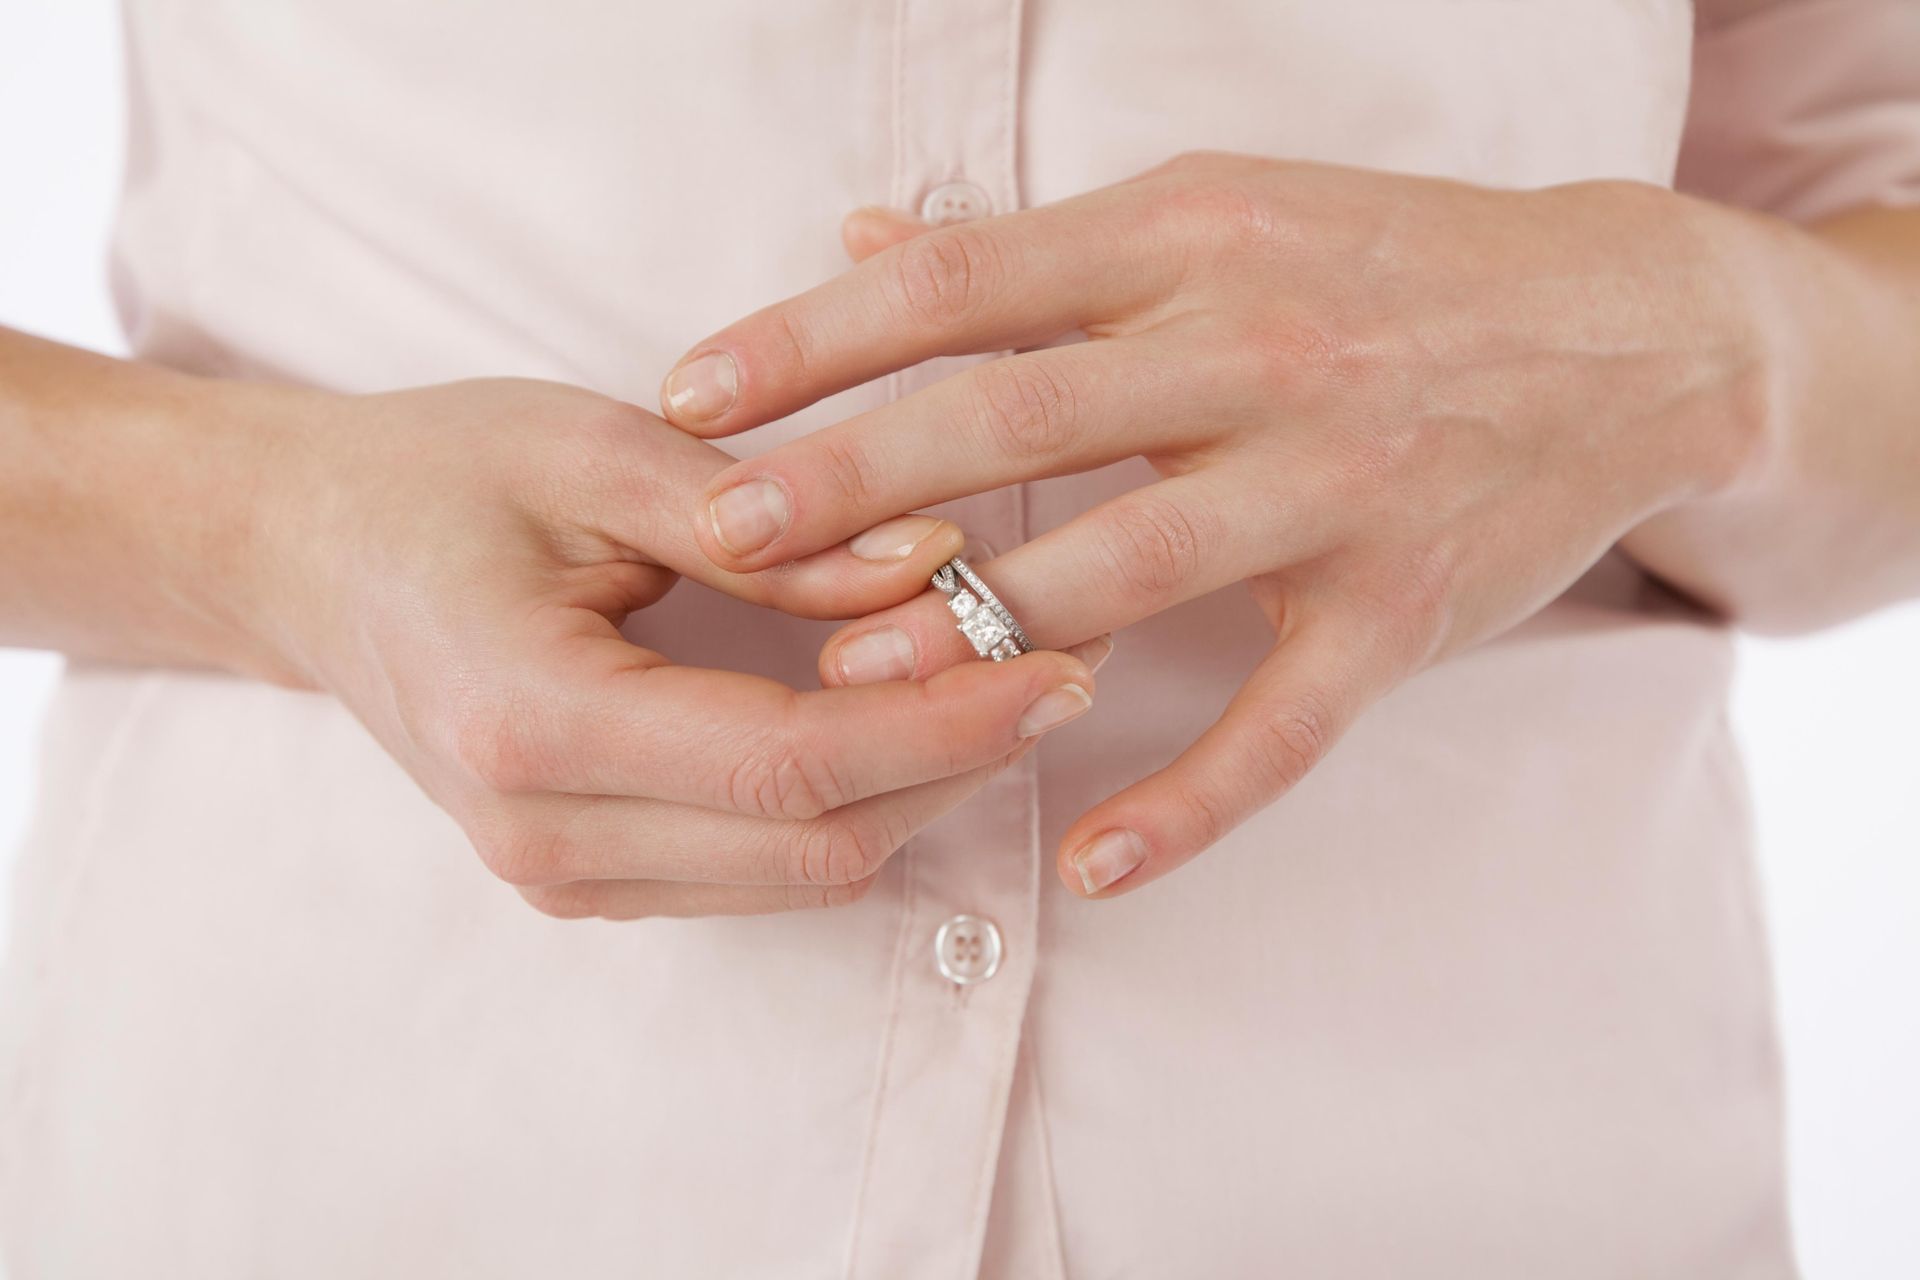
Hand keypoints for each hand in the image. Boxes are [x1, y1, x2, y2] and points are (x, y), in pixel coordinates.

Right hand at [251, 377, 1099, 917]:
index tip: (1055, 663)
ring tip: (1003, 682)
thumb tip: (931, 557)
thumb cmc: (430, 478)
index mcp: (533, 719)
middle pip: (817, 842)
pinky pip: (762, 870)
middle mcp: (545, 832)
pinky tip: (906, 718)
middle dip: (957, 761)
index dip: (942, 723)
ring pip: (804, 872)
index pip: (790, 764)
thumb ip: (765, 519)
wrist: (303, 553)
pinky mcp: (585, 877)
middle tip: (1061, 663)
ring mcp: (560, 873)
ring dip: (920, 787)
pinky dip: (853, 803)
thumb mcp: (591, 452)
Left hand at [658, 153, 1760, 898]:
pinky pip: (1281, 725)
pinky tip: (1086, 864)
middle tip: (724, 535)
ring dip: (981, 632)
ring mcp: (1336, 484)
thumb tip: (858, 237)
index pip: (962, 284)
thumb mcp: (1215, 212)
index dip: (814, 337)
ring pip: (1130, 568)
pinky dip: (1185, 803)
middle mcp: (1255, 350)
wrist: (1631, 329)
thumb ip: (1035, 247)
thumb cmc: (1390, 264)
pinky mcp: (1403, 607)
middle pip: (1017, 418)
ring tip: (848, 694)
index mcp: (1187, 239)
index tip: (692, 394)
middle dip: (854, 481)